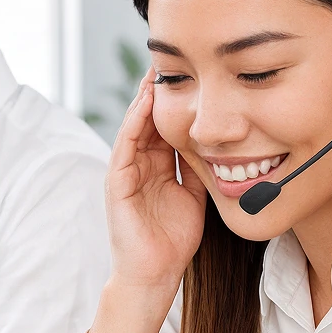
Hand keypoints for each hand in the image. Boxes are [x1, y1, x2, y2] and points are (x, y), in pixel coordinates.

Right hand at [106, 70, 208, 290]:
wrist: (155, 275)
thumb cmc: (173, 241)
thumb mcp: (194, 195)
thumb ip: (197, 169)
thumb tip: (215, 145)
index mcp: (155, 167)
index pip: (164, 125)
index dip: (175, 100)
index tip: (190, 73)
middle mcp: (138, 165)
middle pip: (147, 119)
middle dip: (157, 90)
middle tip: (170, 57)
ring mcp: (124, 173)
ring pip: (134, 127)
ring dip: (143, 98)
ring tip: (155, 70)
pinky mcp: (116, 184)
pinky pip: (125, 147)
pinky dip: (134, 123)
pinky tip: (145, 103)